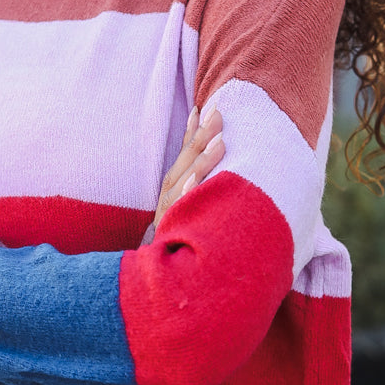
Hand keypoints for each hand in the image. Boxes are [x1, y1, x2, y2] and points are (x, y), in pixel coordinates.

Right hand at [153, 105, 223, 231]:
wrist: (162, 277)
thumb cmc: (179, 238)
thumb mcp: (185, 208)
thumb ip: (195, 183)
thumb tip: (214, 161)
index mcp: (173, 188)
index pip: (183, 155)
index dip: (192, 132)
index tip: (202, 108)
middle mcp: (168, 197)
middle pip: (184, 162)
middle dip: (201, 137)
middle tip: (219, 114)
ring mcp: (169, 213)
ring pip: (184, 182)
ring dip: (200, 161)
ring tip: (221, 141)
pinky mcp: (170, 229)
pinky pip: (179, 210)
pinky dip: (187, 194)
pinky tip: (197, 180)